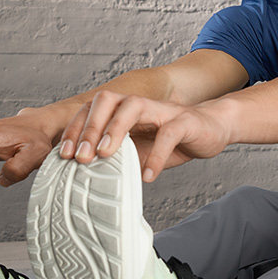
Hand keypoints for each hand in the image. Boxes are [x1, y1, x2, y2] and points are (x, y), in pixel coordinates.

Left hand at [59, 91, 232, 179]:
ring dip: (115, 129)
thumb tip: (88, 178)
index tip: (64, 155)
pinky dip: (157, 156)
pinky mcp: (185, 122)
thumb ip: (118, 157)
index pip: (91, 110)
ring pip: (133, 106)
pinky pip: (168, 134)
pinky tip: (147, 176)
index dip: (75, 130)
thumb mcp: (140, 149)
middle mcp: (139, 104)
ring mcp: (162, 111)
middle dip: (89, 127)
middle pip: (106, 101)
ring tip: (105, 155)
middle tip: (81, 157)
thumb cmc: (172, 139)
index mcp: (123, 110)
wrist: (213, 128)